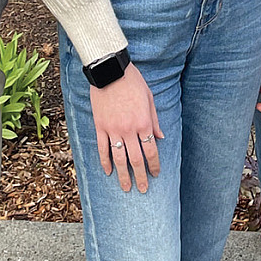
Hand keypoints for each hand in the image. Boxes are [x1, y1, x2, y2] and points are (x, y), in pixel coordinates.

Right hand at [90, 63, 163, 191]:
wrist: (109, 71)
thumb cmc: (132, 82)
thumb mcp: (149, 98)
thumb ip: (154, 120)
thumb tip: (160, 137)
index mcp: (143, 122)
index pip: (151, 150)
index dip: (154, 164)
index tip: (156, 174)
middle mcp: (129, 129)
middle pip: (136, 159)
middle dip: (141, 176)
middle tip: (143, 189)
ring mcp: (113, 129)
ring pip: (119, 158)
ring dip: (123, 175)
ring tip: (126, 188)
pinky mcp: (100, 126)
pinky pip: (102, 148)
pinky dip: (105, 162)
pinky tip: (108, 172)